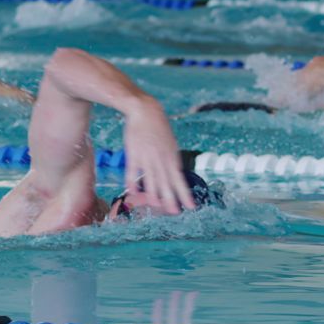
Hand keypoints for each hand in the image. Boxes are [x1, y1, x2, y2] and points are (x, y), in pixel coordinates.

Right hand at [122, 97, 195, 214]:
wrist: (144, 110)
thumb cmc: (159, 127)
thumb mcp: (170, 143)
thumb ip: (171, 159)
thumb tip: (175, 173)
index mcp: (172, 157)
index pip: (180, 179)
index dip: (185, 194)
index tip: (191, 206)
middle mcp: (161, 159)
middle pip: (167, 183)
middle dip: (172, 199)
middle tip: (175, 213)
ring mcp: (147, 157)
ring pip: (151, 180)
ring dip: (154, 194)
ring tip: (158, 207)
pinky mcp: (133, 154)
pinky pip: (132, 172)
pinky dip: (132, 182)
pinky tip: (133, 192)